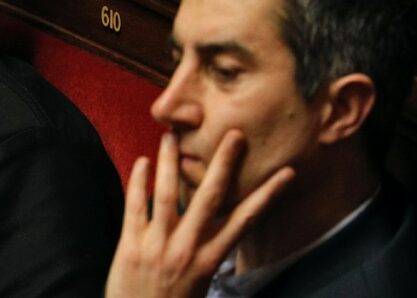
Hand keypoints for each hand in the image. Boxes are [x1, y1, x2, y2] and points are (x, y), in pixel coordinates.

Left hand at [105, 130, 293, 297]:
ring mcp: (158, 245)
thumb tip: (218, 227)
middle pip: (209, 197)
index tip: (286, 173)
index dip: (267, 196)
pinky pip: (135, 207)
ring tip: (171, 135)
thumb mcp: (200, 283)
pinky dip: (138, 182)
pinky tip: (142, 161)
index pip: (244, 221)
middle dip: (224, 163)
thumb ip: (207, 254)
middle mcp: (187, 248)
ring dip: (170, 162)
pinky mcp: (131, 246)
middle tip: (234, 134)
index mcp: (209, 260)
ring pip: (167, 194)